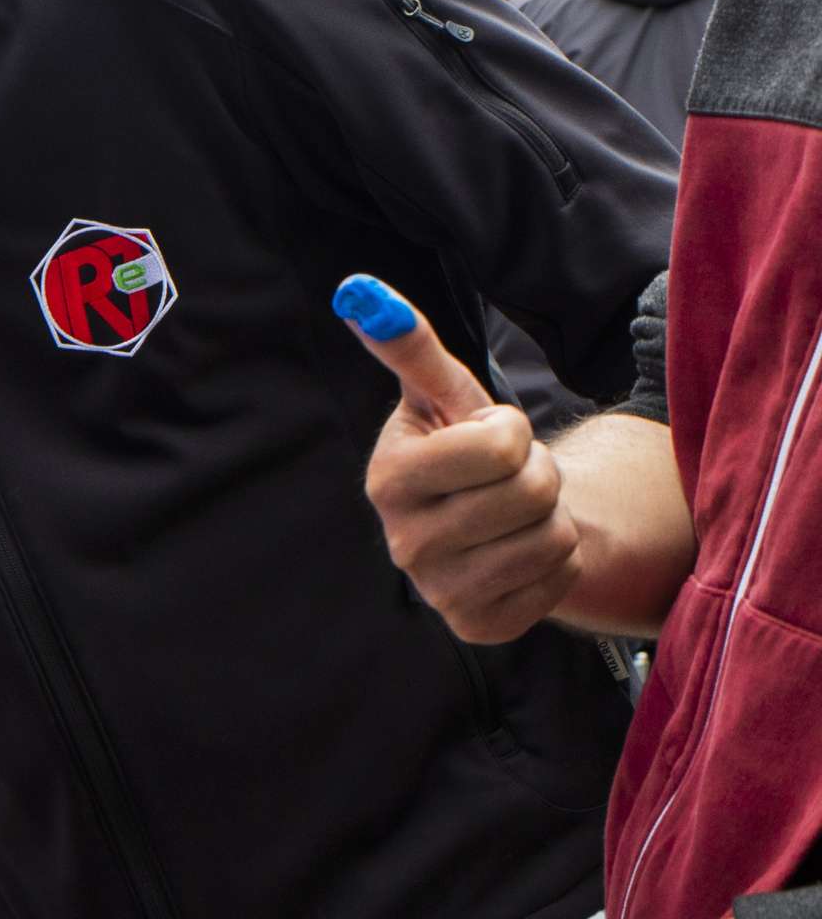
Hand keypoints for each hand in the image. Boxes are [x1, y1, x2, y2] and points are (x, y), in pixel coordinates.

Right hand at [344, 278, 577, 642]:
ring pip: (551, 539)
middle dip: (539, 475)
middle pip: (532, 493)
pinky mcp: (479, 627)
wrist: (486, 525)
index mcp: (388, 479)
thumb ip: (409, 346)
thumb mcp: (443, 397)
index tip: (489, 439)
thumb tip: (358, 291)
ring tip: (519, 515)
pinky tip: (524, 552)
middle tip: (513, 478)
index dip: (511, 433)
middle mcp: (403, 543)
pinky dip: (558, 562)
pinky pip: (559, 580)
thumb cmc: (465, 450)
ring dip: (553, 518)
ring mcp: (439, 592)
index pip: (498, 446)